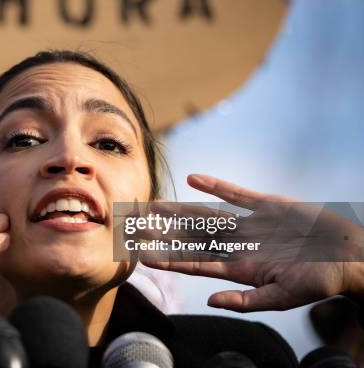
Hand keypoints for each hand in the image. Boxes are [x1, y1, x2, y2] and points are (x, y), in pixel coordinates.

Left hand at [141, 174, 363, 311]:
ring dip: (181, 209)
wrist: (350, 256)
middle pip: (194, 238)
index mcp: (241, 268)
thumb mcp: (283, 297)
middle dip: (166, 233)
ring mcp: (251, 225)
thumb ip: (246, 300)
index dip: (170, 260)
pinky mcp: (266, 206)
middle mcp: (240, 245)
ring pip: (208, 215)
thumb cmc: (320, 281)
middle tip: (137, 226)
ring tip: (155, 204)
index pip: (196, 264)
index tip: (143, 256)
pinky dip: (215, 186)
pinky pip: (236, 194)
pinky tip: (194, 179)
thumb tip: (209, 301)